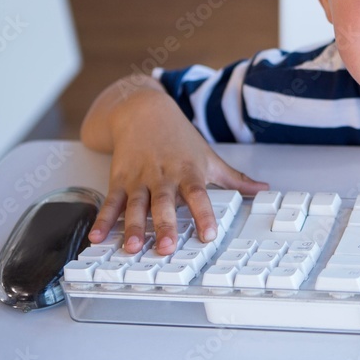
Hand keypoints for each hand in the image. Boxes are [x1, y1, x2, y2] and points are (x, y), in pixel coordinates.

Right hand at [87, 89, 267, 254]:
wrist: (144, 111)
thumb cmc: (179, 138)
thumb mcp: (209, 156)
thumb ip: (235, 178)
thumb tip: (262, 189)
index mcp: (188, 172)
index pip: (199, 195)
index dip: (204, 215)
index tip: (208, 235)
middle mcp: (163, 177)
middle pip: (163, 204)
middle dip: (164, 226)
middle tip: (166, 248)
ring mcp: (139, 179)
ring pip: (135, 206)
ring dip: (132, 228)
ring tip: (131, 248)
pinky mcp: (119, 180)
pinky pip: (110, 203)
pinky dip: (102, 220)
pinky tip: (96, 237)